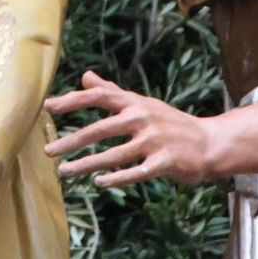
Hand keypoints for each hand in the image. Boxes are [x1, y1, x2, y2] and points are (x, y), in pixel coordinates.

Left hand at [43, 69, 214, 185]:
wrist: (209, 142)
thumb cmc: (170, 123)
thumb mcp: (142, 103)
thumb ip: (112, 90)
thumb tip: (85, 76)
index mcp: (134, 103)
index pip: (99, 96)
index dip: (73, 100)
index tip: (48, 106)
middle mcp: (142, 119)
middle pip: (100, 129)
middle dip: (72, 140)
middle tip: (48, 150)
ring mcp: (154, 141)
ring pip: (113, 154)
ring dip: (86, 164)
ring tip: (64, 172)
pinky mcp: (164, 162)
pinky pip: (135, 172)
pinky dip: (117, 178)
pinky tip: (98, 182)